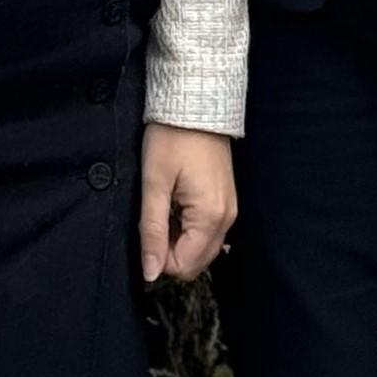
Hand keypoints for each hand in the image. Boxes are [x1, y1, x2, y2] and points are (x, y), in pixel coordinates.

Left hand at [141, 124, 236, 283]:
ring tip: (166, 206)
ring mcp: (230, 209)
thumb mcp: (154, 184)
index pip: (184, 266)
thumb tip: (150, 272)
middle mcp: (227, 219)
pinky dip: (190, 226)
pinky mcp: (226, 200)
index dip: (158, 257)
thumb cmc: (172, 138)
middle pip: (196, 262)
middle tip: (154, 218)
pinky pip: (208, 230)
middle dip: (170, 250)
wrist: (195, 103)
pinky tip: (177, 203)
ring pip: (202, 248)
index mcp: (211, 217)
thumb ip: (152, 231)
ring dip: (180, 238)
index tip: (146, 230)